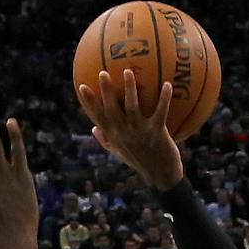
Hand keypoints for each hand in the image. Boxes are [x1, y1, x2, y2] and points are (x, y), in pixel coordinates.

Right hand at [79, 70, 185, 190]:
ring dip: (130, 89)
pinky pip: (160, 112)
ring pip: (132, 107)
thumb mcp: (120, 152)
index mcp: (114, 135)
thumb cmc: (140, 162)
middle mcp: (124, 132)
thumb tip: (93, 128)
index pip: (97, 117)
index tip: (81, 86)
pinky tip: (167, 84)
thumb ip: (106, 140)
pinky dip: (164, 99)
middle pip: (112, 109)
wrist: (161, 177)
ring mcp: (140, 132)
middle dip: (106, 90)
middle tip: (103, 73)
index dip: (88, 102)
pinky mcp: (157, 132)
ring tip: (128, 72)